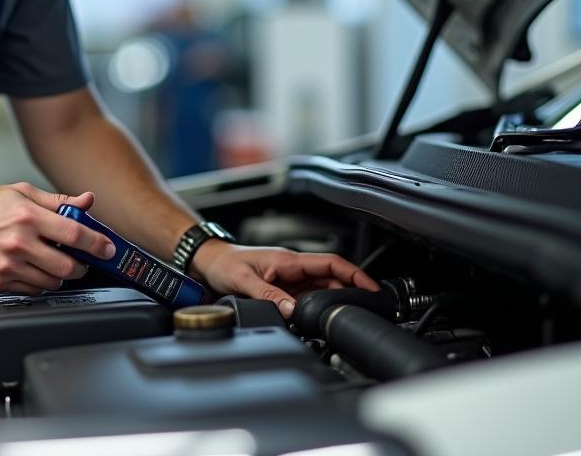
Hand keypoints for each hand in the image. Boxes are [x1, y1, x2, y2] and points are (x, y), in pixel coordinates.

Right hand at [0, 183, 115, 293]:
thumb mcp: (20, 192)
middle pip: (67, 266)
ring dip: (60, 276)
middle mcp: (19, 242)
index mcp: (28, 216)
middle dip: (81, 266)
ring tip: (52, 263)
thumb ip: (57, 201)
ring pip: (51, 283)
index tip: (108, 248)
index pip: (74, 234)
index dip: (97, 243)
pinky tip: (32, 270)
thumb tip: (86, 202)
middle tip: (80, 261)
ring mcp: (7, 266)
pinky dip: (38, 284)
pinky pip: (30, 291)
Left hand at [190, 242, 378, 317]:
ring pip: (322, 290)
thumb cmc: (225, 263)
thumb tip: (292, 311)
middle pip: (332, 279)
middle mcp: (293, 269)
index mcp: (289, 261)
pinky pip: (307, 299)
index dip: (354, 274)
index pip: (331, 263)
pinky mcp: (283, 290)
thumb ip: (269, 296)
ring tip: (349, 317)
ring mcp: (289, 280)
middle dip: (352, 291)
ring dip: (335, 301)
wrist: (209, 261)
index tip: (372, 287)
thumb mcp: (244, 280)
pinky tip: (320, 321)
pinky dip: (317, 308)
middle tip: (369, 310)